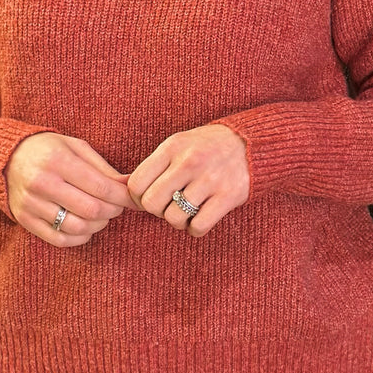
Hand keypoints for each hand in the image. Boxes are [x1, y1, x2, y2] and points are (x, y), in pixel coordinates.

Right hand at [5, 132, 137, 247]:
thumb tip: (130, 186)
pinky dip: (80, 237)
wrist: (6, 158)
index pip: (101, 187)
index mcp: (58, 160)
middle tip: (116, 206)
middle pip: (92, 210)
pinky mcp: (24, 220)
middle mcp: (42, 182)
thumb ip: (104, 168)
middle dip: (113, 211)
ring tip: (101, 215)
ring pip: (78, 227)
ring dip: (98, 225)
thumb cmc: (48, 150)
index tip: (134, 199)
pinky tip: (85, 226)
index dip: (123, 197)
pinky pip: (60, 239)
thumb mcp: (76, 147)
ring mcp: (31, 204)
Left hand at [125, 123, 248, 237]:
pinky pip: (198, 226)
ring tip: (187, 211)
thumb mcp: (178, 145)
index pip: (135, 183)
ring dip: (178, 221)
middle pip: (151, 203)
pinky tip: (201, 218)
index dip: (138, 198)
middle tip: (169, 205)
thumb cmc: (207, 147)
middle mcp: (189, 161)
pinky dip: (195, 228)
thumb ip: (154, 166)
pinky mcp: (228, 196)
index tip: (151, 198)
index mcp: (172, 147)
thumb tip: (121, 190)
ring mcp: (210, 179)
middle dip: (157, 211)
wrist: (252, 143)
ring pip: (174, 218)